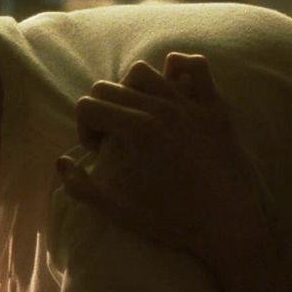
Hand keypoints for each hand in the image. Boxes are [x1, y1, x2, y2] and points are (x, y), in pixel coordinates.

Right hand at [59, 53, 267, 265]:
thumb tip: (61, 163)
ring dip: (131, 90)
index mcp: (136, 130)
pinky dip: (178, 71)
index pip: (88, 105)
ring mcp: (191, 104)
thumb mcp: (119, 211)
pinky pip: (195, 66)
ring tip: (137, 115)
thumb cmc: (174, 221)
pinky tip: (171, 93)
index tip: (98, 152)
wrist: (230, 224)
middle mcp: (161, 108)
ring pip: (145, 72)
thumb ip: (81, 188)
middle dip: (101, 111)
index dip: (84, 129)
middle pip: (110, 86)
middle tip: (113, 139)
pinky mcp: (215, 107)